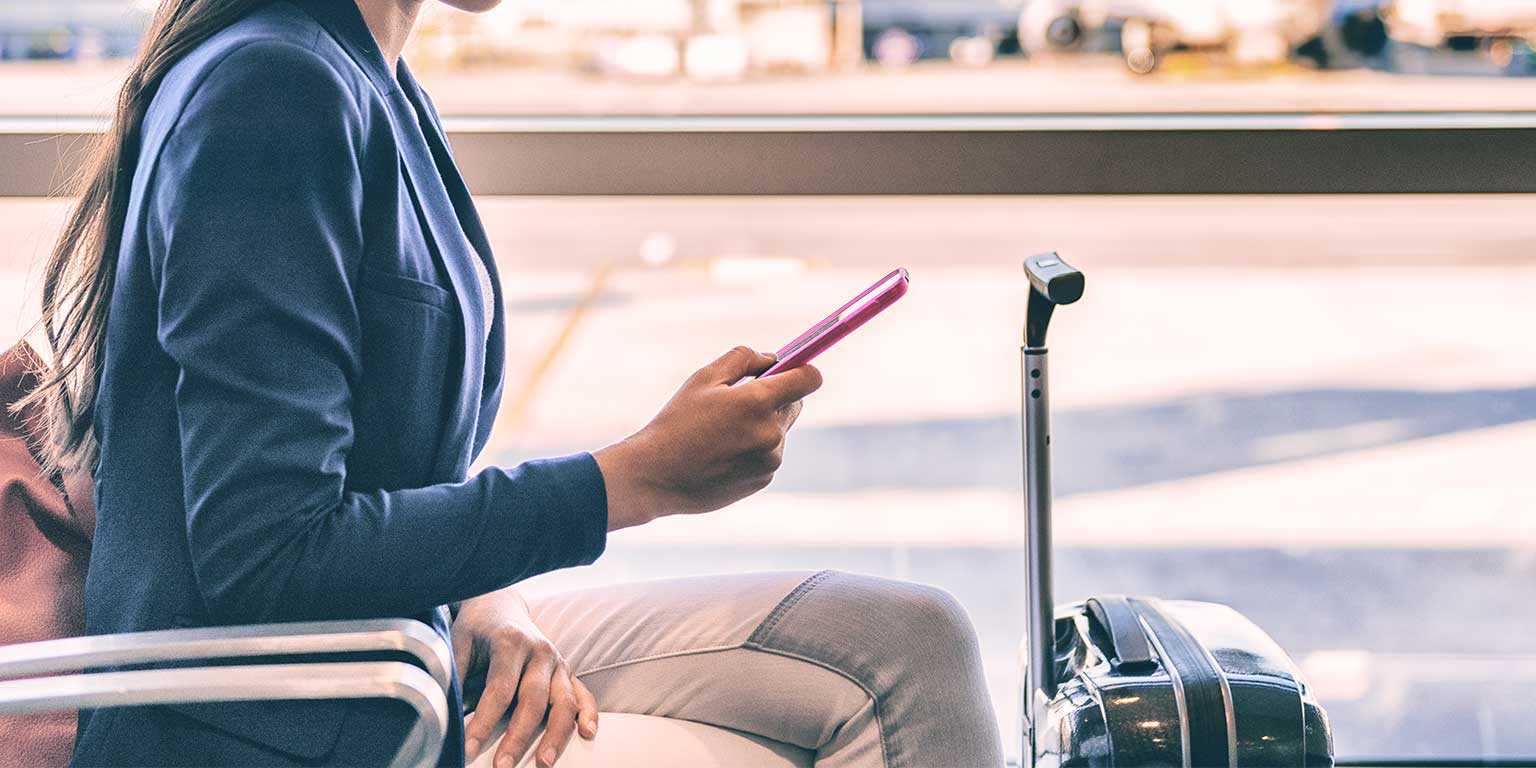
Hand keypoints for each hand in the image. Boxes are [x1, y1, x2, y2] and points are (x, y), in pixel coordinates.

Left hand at [454, 588, 596, 767]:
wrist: (501, 605)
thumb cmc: (477, 629)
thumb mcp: (458, 642)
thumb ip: (454, 674)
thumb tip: (443, 713)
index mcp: (511, 643)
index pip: (498, 690)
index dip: (483, 722)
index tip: (469, 748)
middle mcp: (540, 651)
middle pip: (533, 700)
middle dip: (518, 737)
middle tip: (502, 765)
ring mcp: (558, 662)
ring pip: (563, 701)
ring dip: (556, 735)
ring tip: (544, 762)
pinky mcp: (568, 671)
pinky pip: (584, 694)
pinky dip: (588, 714)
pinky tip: (587, 734)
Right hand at [594, 346, 821, 529]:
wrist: (656, 476)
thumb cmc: (677, 422)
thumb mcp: (704, 378)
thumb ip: (743, 359)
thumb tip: (772, 359)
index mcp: (758, 402)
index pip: (808, 379)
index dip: (804, 370)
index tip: (794, 369)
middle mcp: (771, 432)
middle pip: (796, 404)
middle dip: (777, 397)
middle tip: (745, 398)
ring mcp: (770, 459)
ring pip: (780, 430)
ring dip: (763, 425)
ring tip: (723, 432)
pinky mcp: (764, 479)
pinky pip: (769, 454)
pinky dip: (754, 449)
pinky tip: (723, 453)